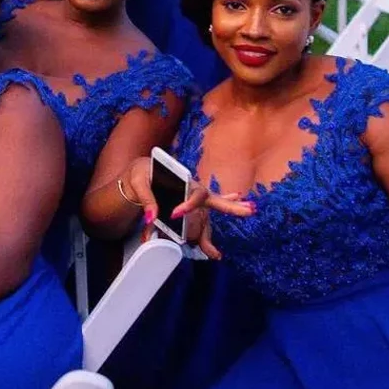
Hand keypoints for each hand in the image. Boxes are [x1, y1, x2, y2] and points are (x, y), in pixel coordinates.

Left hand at [119, 157, 254, 257]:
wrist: (140, 170)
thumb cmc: (140, 173)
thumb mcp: (138, 181)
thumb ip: (146, 199)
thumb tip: (151, 218)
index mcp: (181, 180)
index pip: (193, 194)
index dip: (188, 206)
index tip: (175, 214)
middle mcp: (191, 188)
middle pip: (213, 199)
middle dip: (231, 206)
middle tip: (250, 210)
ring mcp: (192, 195)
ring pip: (213, 208)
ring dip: (232, 208)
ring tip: (251, 209)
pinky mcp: (189, 201)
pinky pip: (208, 209)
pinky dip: (225, 203)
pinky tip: (240, 199)